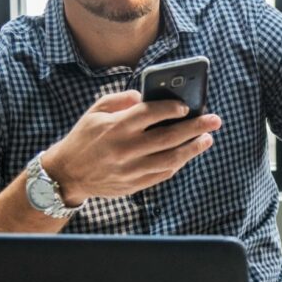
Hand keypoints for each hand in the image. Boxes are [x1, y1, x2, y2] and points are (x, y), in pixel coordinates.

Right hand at [41, 90, 221, 204]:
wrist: (67, 174)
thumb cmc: (84, 138)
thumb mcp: (95, 112)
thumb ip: (121, 100)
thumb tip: (146, 96)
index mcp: (116, 127)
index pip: (151, 113)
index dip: (171, 109)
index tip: (186, 106)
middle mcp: (125, 149)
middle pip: (168, 137)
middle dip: (195, 127)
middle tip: (214, 120)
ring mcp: (131, 169)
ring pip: (171, 159)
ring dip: (193, 148)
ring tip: (207, 139)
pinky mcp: (134, 184)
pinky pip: (162, 174)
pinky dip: (178, 163)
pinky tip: (188, 154)